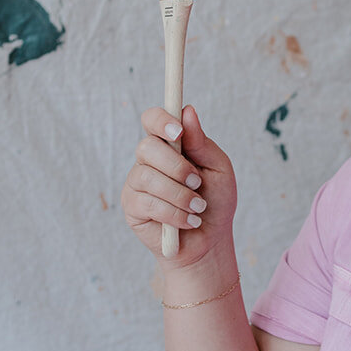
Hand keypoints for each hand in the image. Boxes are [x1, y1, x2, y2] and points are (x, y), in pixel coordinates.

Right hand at [121, 104, 237, 265]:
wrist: (209, 239)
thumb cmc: (215, 201)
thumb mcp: (218, 169)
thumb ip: (201, 143)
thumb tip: (188, 111)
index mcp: (169, 145)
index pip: (152, 120)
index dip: (160, 120)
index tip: (178, 132)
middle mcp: (148, 160)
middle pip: (147, 147)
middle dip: (177, 166)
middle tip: (197, 183)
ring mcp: (137, 183)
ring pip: (148, 177)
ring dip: (180, 194)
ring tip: (197, 207)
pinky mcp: (132, 207)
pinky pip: (148, 203)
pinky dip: (174, 213)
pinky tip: (188, 221)